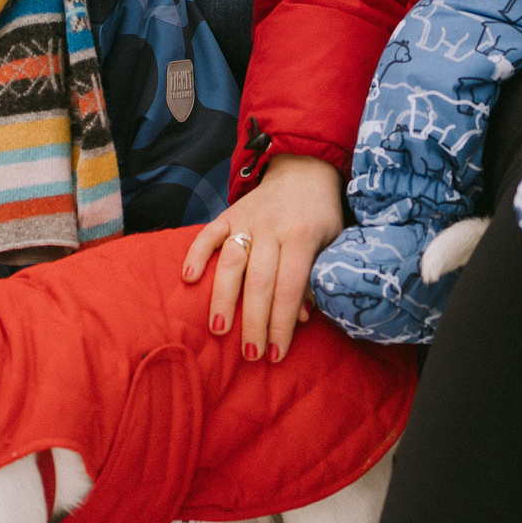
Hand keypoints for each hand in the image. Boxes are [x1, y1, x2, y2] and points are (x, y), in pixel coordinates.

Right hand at [182, 153, 344, 362]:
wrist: (305, 168)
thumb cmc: (321, 215)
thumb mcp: (332, 243)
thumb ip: (316, 279)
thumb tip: (300, 317)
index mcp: (303, 235)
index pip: (290, 287)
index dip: (282, 323)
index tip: (277, 354)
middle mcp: (273, 227)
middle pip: (260, 281)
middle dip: (254, 322)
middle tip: (251, 354)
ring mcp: (248, 219)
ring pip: (232, 261)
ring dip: (223, 297)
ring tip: (219, 329)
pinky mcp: (230, 213)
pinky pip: (208, 233)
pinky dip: (197, 254)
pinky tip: (189, 278)